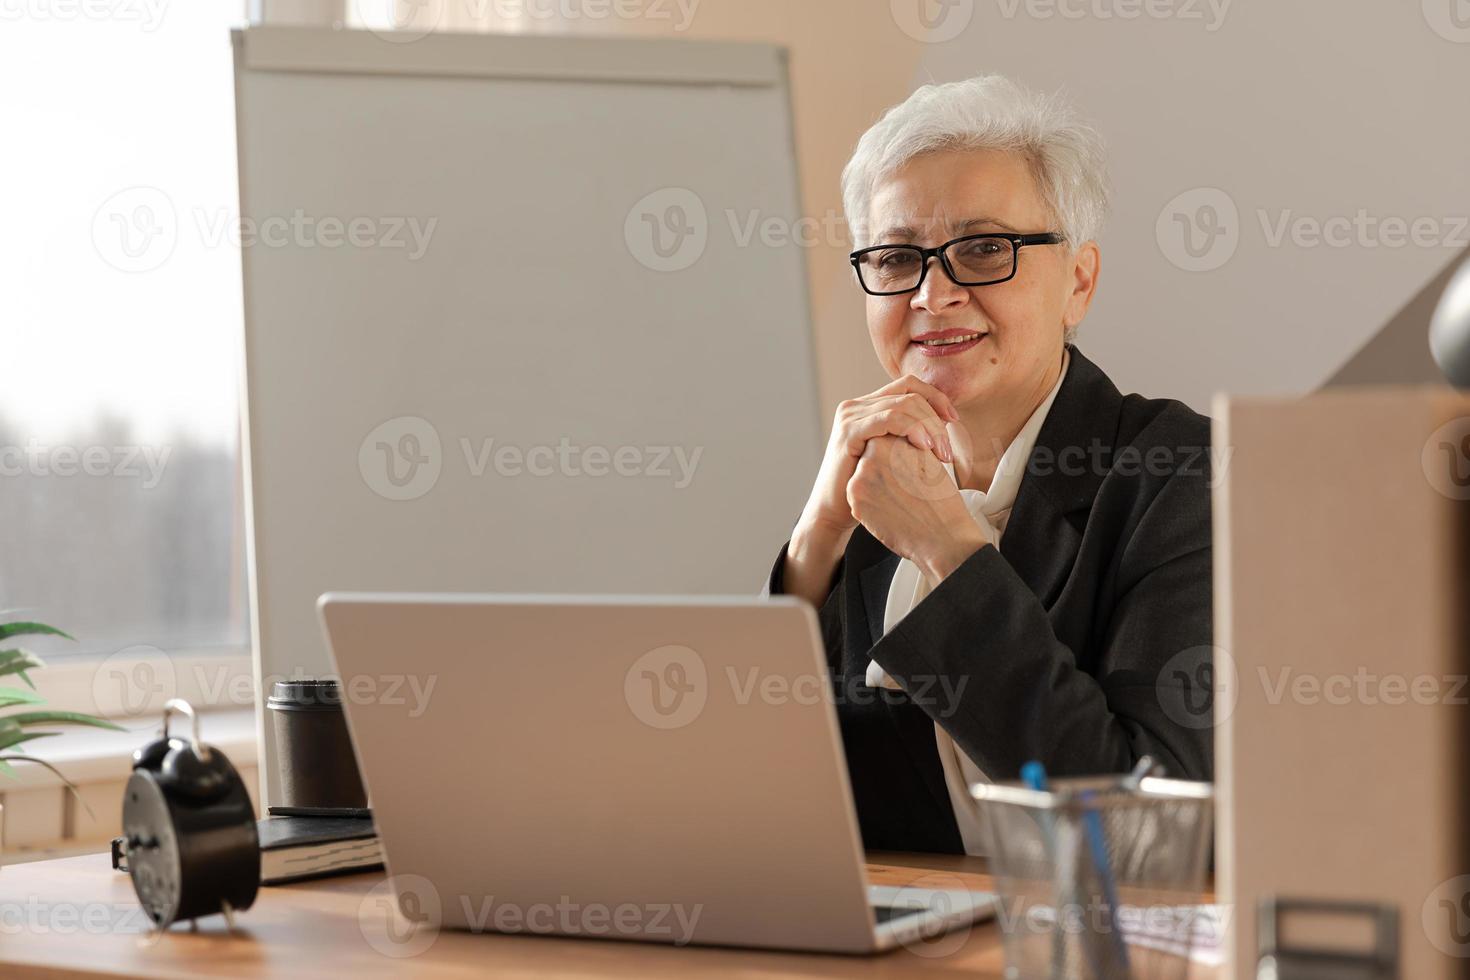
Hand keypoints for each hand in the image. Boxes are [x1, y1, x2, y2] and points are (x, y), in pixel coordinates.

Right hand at [795, 375, 958, 543]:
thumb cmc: (869, 488)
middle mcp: (857, 406)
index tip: (954, 421)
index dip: (936, 398)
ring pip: (903, 404)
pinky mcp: (849, 432)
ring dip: (929, 426)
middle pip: (910, 394)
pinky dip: (912, 428)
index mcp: (868, 407)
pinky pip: (888, 419)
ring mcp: (851, 417)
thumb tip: (946, 423)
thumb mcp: (892, 454)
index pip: (909, 386)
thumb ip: (910, 435)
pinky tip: (924, 447)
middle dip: (936, 418)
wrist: (834, 511)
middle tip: (948, 450)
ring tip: (941, 452)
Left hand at [847, 435, 990, 587]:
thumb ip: (904, 441)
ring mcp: (858, 483)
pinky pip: (860, 496)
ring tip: (901, 496)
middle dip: (884, 467)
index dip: (897, 454)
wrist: (942, 535)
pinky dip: (873, 501)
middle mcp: (867, 460)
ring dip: (878, 484)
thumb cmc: (940, 497)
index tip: (910, 468)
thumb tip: (891, 434)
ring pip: (864, 476)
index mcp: (886, 443)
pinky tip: (892, 508)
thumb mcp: (926, 457)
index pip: (882, 439)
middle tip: (904, 484)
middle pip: (870, 456)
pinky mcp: (855, 504)